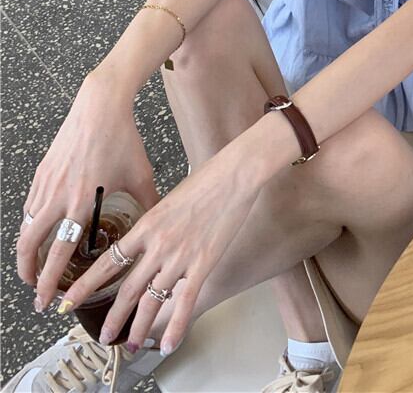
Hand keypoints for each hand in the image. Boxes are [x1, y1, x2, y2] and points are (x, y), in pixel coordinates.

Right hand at [17, 72, 159, 305]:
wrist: (100, 105)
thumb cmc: (123, 139)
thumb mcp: (141, 175)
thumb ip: (149, 203)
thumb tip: (160, 225)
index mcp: (82, 202)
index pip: (59, 253)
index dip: (50, 281)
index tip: (49, 301)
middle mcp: (58, 196)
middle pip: (30, 246)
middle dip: (29, 275)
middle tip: (35, 294)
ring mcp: (46, 183)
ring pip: (25, 227)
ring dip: (26, 252)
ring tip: (32, 268)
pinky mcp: (42, 172)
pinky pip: (29, 206)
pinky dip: (29, 226)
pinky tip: (39, 233)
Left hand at [59, 151, 257, 354]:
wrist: (235, 174)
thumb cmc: (206, 180)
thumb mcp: (169, 199)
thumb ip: (156, 223)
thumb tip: (150, 239)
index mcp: (146, 225)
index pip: (108, 262)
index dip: (86, 285)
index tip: (70, 300)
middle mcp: (158, 244)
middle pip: (127, 289)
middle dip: (113, 318)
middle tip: (105, 336)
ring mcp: (180, 256)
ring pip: (152, 301)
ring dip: (140, 328)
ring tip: (133, 344)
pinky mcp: (203, 263)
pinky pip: (186, 302)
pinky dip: (176, 327)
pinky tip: (169, 343)